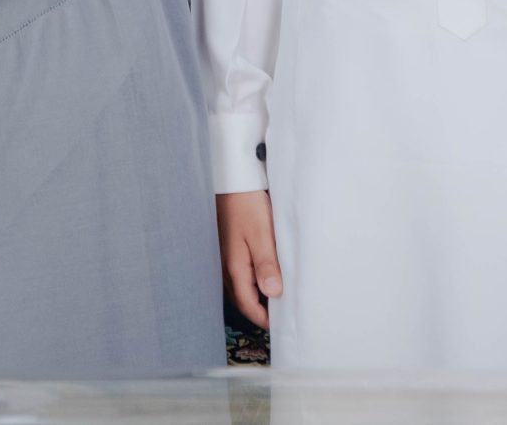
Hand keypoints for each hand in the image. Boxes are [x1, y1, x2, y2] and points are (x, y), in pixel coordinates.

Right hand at [217, 190, 281, 326]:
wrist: (232, 181)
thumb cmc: (247, 205)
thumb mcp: (261, 234)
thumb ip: (267, 265)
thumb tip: (273, 294)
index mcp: (235, 267)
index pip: (248, 305)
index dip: (264, 319)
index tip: (281, 325)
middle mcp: (226, 266)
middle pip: (242, 299)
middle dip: (259, 311)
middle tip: (280, 315)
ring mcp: (225, 257)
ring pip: (240, 287)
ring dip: (255, 296)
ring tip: (276, 298)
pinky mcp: (229, 248)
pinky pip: (239, 273)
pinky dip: (252, 282)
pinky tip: (264, 275)